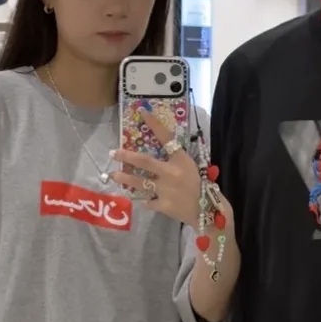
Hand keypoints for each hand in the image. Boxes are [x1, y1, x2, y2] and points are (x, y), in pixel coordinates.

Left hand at [110, 111, 204, 226]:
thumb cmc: (198, 184)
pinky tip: (144, 199)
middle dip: (127, 156)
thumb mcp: (189, 166)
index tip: (142, 111)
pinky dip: (146, 200)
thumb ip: (173, 159)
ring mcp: (165, 190)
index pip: (166, 137)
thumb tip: (154, 155)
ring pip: (139, 182)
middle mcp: (170, 173)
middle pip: (144, 161)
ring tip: (114, 175)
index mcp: (180, 159)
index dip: (154, 123)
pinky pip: (149, 201)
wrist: (207, 210)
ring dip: (125, 178)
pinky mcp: (163, 205)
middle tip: (113, 153)